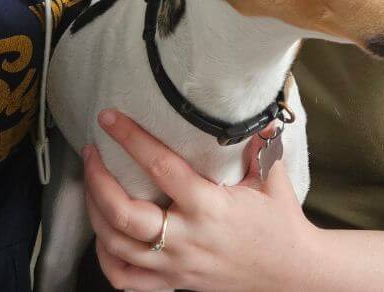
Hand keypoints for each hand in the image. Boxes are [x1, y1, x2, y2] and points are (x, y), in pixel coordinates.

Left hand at [82, 109, 315, 290]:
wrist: (292, 273)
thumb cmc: (281, 223)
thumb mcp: (273, 177)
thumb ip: (259, 142)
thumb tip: (256, 109)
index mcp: (209, 206)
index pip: (160, 167)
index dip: (131, 139)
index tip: (110, 119)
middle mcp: (187, 238)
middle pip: (123, 214)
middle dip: (97, 180)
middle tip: (92, 153)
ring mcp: (176, 266)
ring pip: (116, 245)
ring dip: (95, 212)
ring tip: (91, 184)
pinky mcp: (174, 283)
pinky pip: (125, 279)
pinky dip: (106, 256)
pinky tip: (103, 233)